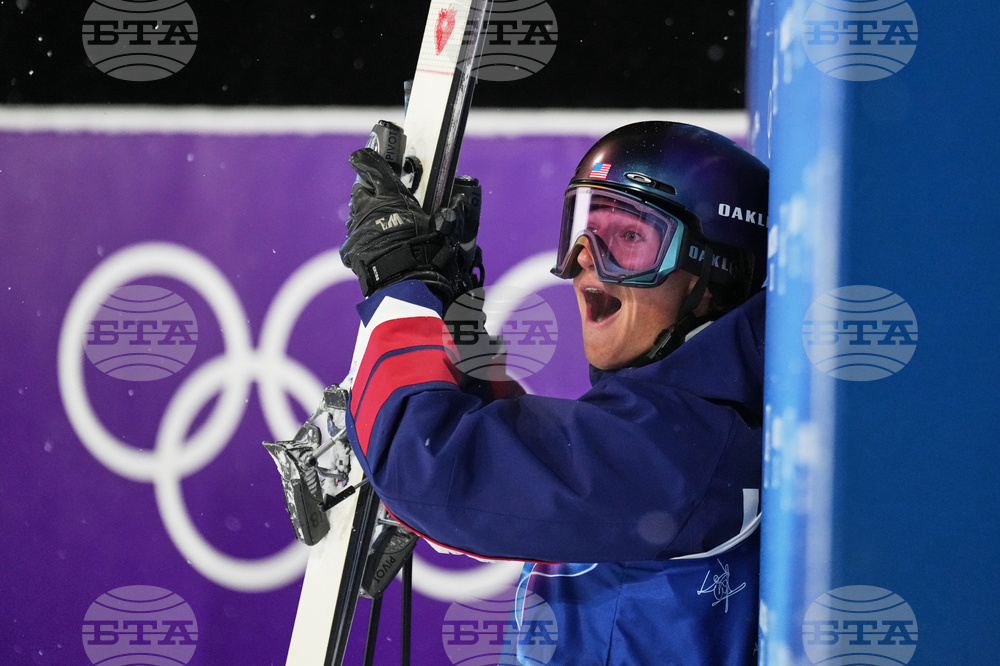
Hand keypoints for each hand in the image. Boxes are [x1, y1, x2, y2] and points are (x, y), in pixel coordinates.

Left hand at [340, 148, 482, 300]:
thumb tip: (461, 201)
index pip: (373, 168)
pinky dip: (363, 241)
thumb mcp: (444, 230)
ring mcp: (356, 230)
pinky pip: (355, 239)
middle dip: (368, 191)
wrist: (405, 283)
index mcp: (390, 196)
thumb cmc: (427, 253)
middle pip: (360, 191)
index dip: (368, 160)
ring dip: (366, 217)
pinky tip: (375, 248)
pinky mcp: (351, 250)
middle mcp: (368, 209)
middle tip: (382, 198)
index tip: (363, 156)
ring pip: (357, 215)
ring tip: (381, 226)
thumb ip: (449, 214)